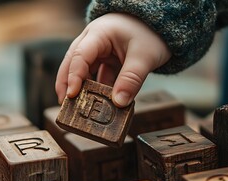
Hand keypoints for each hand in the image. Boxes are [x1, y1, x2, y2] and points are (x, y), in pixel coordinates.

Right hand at [55, 13, 171, 106]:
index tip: (72, 95)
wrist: (162, 24)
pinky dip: (97, 89)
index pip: (80, 56)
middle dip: (66, 84)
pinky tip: (99, 103)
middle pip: (72, 63)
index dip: (74, 76)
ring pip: (83, 71)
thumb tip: (119, 103)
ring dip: (82, 89)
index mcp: (99, 33)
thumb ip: (132, 80)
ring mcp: (98, 51)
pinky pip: (97, 76)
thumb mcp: (144, 57)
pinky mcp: (105, 60)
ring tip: (79, 108)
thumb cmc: (151, 33)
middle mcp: (92, 41)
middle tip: (65, 106)